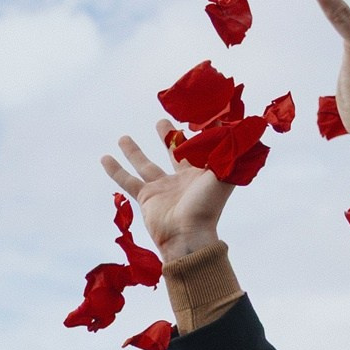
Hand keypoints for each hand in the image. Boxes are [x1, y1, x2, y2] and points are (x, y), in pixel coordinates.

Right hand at [100, 123, 234, 263]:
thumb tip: (245, 126)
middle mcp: (181, 179)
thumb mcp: (224, 172)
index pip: (199, 147)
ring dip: (133, 152)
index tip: (195, 115)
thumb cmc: (208, 205)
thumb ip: (231, 150)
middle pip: (172, 153)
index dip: (198, 133)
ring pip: (144, 165)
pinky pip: (127, 180)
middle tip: (161, 123)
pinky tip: (105, 157)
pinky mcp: (145, 197)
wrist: (187, 234)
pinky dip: (115, 170)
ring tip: (123, 138)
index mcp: (201, 172)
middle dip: (168, 138)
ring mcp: (162, 188)